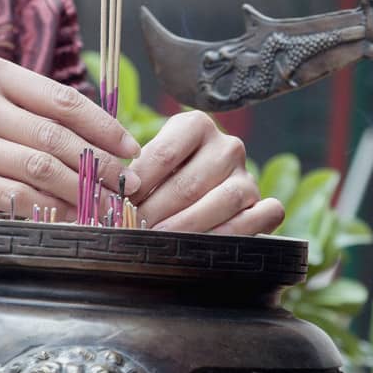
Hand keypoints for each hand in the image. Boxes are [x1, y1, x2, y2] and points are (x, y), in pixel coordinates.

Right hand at [0, 55, 139, 267]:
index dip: (105, 127)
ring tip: (107, 207)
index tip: (132, 151)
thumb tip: (109, 140)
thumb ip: (37, 111)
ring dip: (81, 193)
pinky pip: (14, 198)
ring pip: (39, 169)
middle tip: (128, 187)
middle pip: (56, 137)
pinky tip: (69, 220)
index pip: (63, 100)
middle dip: (100, 166)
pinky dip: (49, 211)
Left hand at [128, 114, 282, 235]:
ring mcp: (248, 175)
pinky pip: (260, 217)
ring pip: (226, 199)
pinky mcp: (263, 203)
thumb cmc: (164, 178)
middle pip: (191, 182)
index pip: (164, 154)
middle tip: (133, 231)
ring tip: (161, 242)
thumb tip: (109, 199)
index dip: (139, 184)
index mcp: (196, 125)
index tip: (118, 205)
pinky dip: (234, 234)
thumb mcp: (149, 166)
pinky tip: (206, 247)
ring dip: (189, 225)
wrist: (200, 193)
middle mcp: (227, 145)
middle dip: (158, 211)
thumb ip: (134, 176)